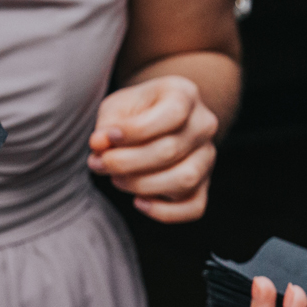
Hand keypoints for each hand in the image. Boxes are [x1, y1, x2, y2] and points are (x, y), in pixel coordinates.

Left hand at [88, 75, 217, 221]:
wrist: (157, 119)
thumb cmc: (135, 112)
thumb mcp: (118, 107)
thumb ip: (107, 124)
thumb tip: (98, 145)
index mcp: (185, 94)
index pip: (172, 114)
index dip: (136, 131)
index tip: (106, 138)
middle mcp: (204, 125)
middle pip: (171, 151)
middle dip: (128, 162)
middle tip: (100, 163)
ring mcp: (207, 157)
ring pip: (184, 181)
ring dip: (142, 185)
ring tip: (116, 179)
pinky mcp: (204, 185)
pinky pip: (194, 207)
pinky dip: (165, 212)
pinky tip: (139, 202)